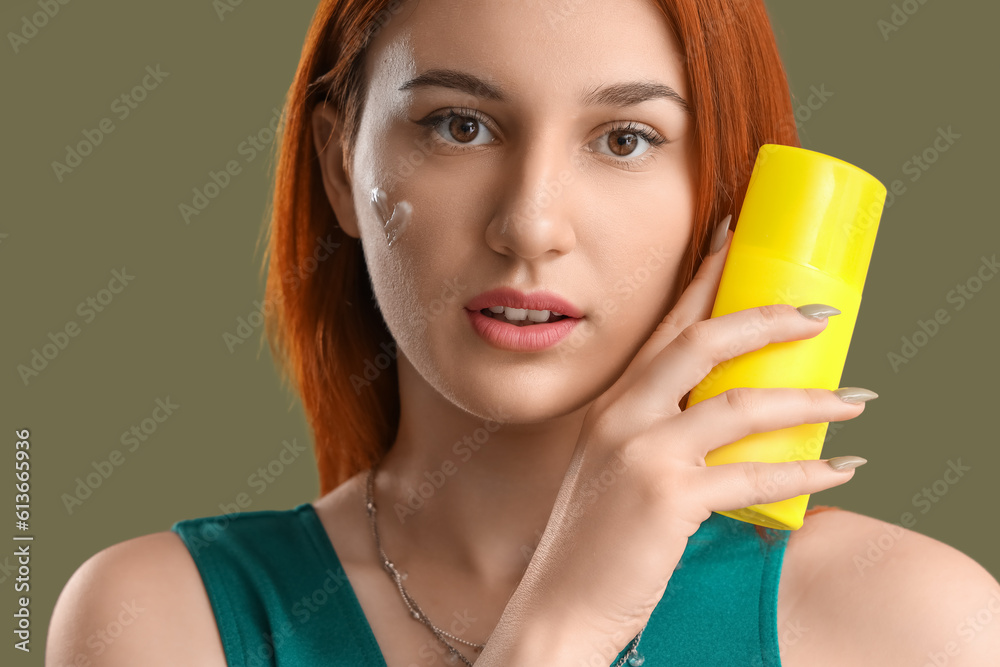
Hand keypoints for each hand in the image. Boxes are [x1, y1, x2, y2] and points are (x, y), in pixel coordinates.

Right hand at [480, 216, 873, 663]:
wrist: (558, 604)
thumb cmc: (590, 541)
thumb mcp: (611, 468)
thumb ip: (654, 435)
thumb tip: (723, 421)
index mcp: (613, 404)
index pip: (666, 325)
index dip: (705, 277)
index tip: (737, 238)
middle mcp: (624, 416)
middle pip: (704, 343)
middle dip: (769, 319)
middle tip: (820, 313)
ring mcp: (644, 454)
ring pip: (743, 406)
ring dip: (811, 401)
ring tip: (855, 400)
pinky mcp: (668, 499)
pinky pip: (754, 476)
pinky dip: (806, 472)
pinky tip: (840, 468)